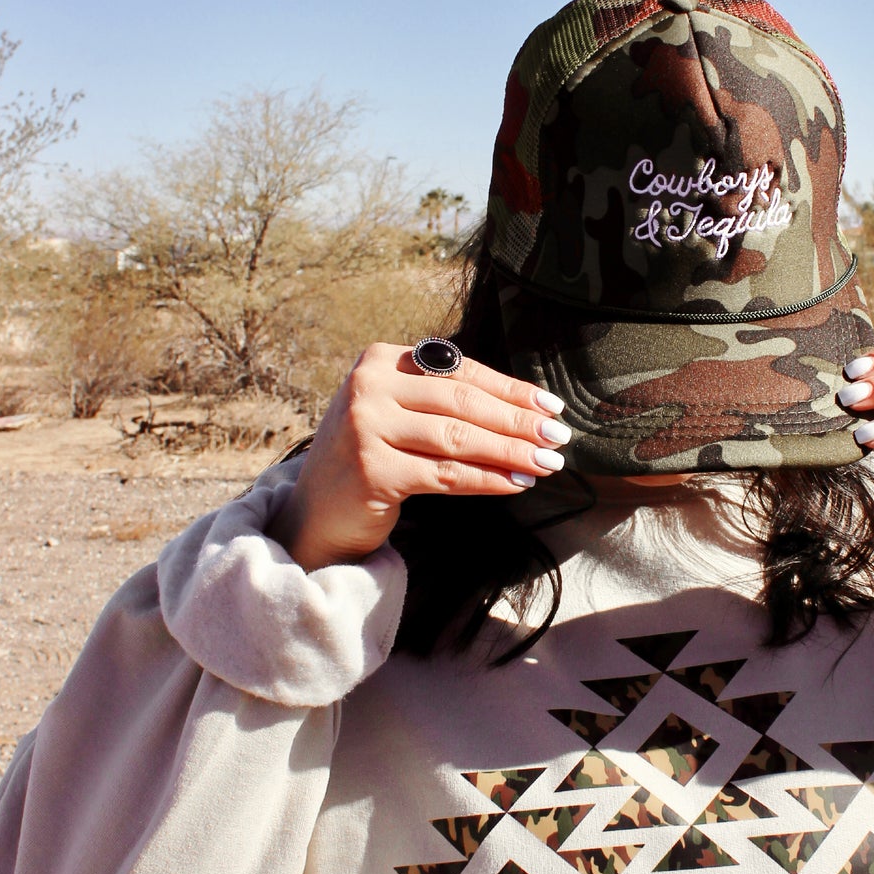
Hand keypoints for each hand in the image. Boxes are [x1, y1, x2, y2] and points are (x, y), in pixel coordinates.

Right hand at [269, 344, 570, 570]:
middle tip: (559, 436)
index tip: (550, 406)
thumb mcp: (396, 413)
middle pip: (462, 402)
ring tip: (547, 463)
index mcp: (379, 360)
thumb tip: (525, 410)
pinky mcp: (371, 471)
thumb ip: (440, 400)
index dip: (510, 389)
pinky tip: (516, 483)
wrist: (314, 512)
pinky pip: (445, 475)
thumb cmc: (368, 458)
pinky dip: (487, 479)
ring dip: (511, 452)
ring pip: (458, 439)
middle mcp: (368, 387)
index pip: (459, 372)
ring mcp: (366, 428)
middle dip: (518, 421)